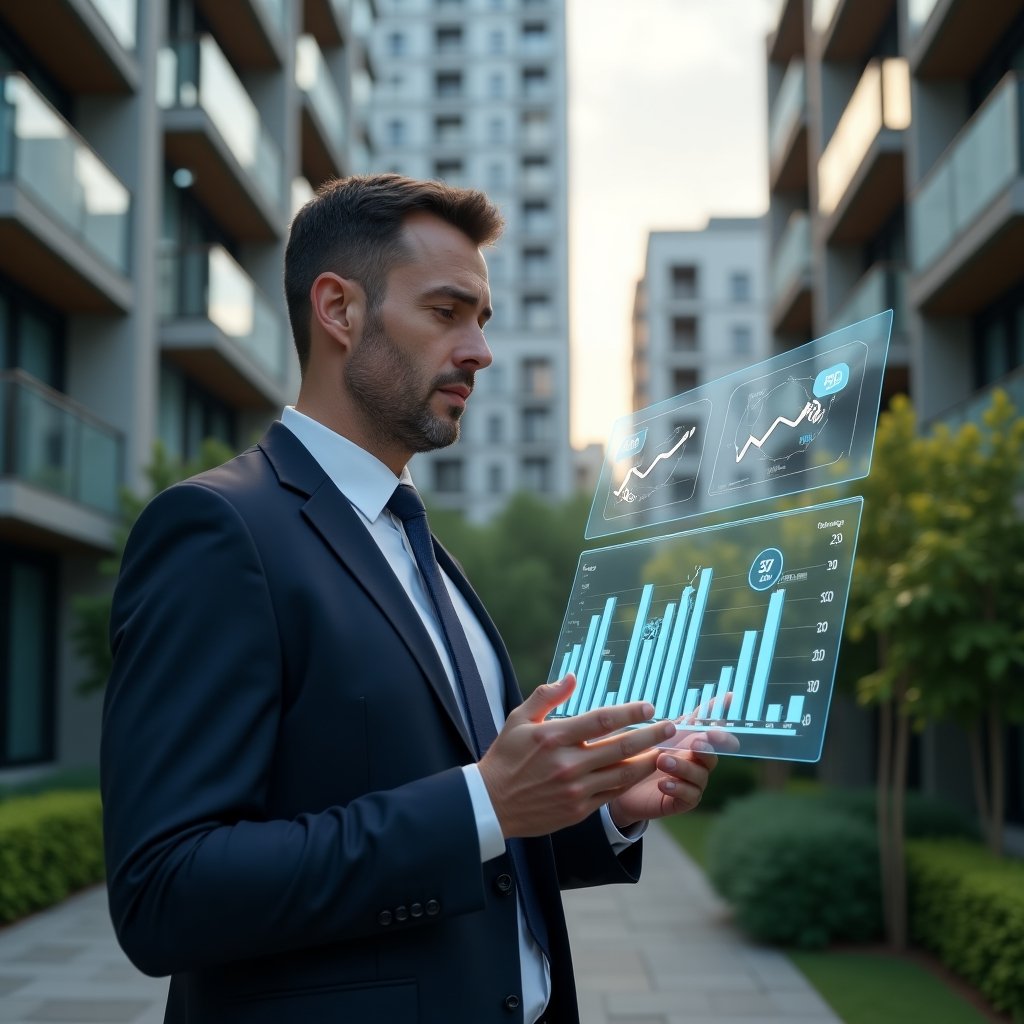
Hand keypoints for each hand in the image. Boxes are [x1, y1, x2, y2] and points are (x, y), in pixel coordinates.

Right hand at [477, 674, 675, 837]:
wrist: (491, 804)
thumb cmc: (505, 757)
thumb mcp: (518, 719)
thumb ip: (546, 696)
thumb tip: (572, 677)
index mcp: (554, 737)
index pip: (601, 721)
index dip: (629, 713)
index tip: (649, 707)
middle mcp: (568, 764)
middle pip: (620, 748)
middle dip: (651, 736)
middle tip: (671, 726)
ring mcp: (575, 789)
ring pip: (623, 774)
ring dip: (648, 761)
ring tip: (666, 750)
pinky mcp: (578, 810)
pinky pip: (612, 794)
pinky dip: (630, 783)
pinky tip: (643, 772)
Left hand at [607, 730, 719, 829]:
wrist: (622, 784)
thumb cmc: (645, 754)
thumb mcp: (660, 733)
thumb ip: (684, 719)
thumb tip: (713, 696)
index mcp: (694, 744)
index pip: (716, 736)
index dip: (724, 731)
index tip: (722, 726)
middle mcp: (698, 763)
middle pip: (712, 755)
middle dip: (707, 748)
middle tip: (695, 741)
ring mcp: (692, 783)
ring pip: (699, 776)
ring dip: (682, 767)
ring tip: (662, 760)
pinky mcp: (682, 801)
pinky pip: (689, 796)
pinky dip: (677, 788)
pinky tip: (663, 783)